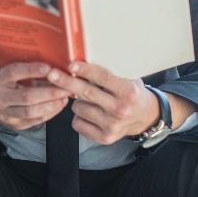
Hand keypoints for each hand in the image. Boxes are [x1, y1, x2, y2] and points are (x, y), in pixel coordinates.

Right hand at [0, 62, 70, 129]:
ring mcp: (6, 115)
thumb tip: (49, 63)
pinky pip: (35, 121)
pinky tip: (58, 105)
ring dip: (52, 104)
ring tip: (64, 96)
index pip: (14, 73)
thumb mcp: (3, 72)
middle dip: (49, 92)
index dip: (32, 70)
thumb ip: (21, 69)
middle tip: (66, 86)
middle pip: (26, 97)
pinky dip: (50, 112)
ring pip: (32, 112)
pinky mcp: (15, 125)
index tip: (49, 68)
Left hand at [45, 62, 159, 144]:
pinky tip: (88, 112)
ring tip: (87, 99)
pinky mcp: (105, 138)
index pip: (102, 78)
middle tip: (52, 74)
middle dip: (67, 82)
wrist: (145, 118)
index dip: (85, 70)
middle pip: (87, 93)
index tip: (71, 64)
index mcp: (128, 91)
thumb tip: (83, 58)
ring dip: (77, 101)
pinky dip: (78, 116)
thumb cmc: (131, 93)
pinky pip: (78, 123)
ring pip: (79, 108)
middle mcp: (120, 109)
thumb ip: (110, 71)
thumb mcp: (128, 78)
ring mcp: (112, 126)